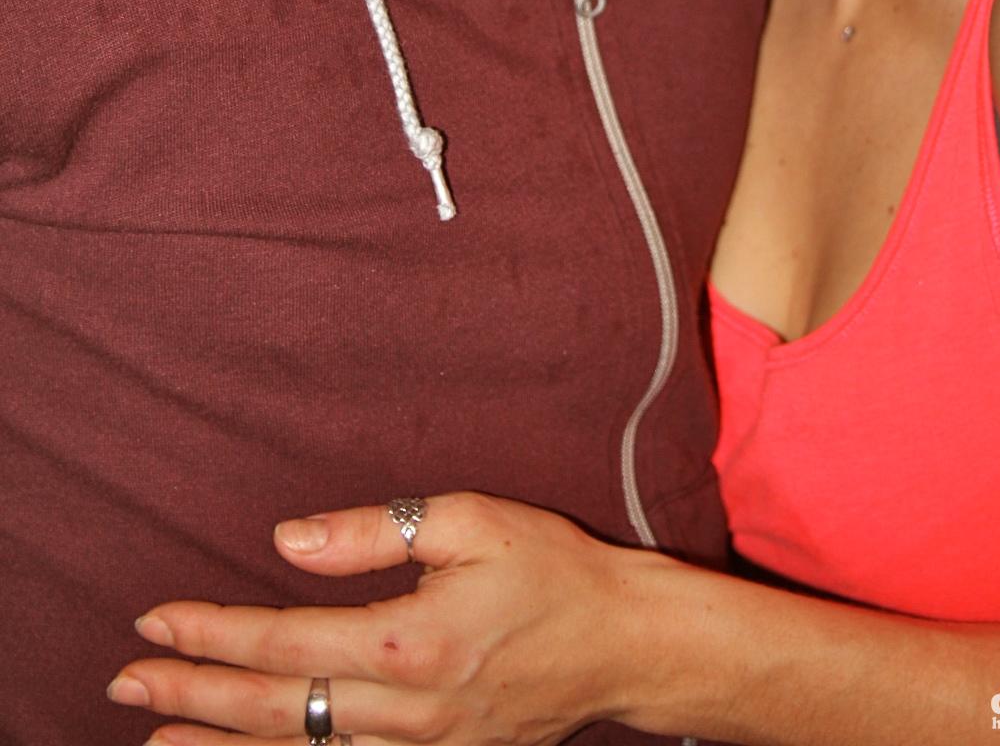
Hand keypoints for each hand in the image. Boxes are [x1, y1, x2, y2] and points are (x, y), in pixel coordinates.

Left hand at [107, 493, 651, 744]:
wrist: (626, 644)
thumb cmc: (551, 569)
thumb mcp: (468, 521)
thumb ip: (371, 532)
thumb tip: (285, 542)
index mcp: (407, 643)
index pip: (282, 641)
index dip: (212, 632)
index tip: (155, 619)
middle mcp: (405, 712)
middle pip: (275, 710)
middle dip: (193, 695)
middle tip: (128, 680)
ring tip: (158, 739)